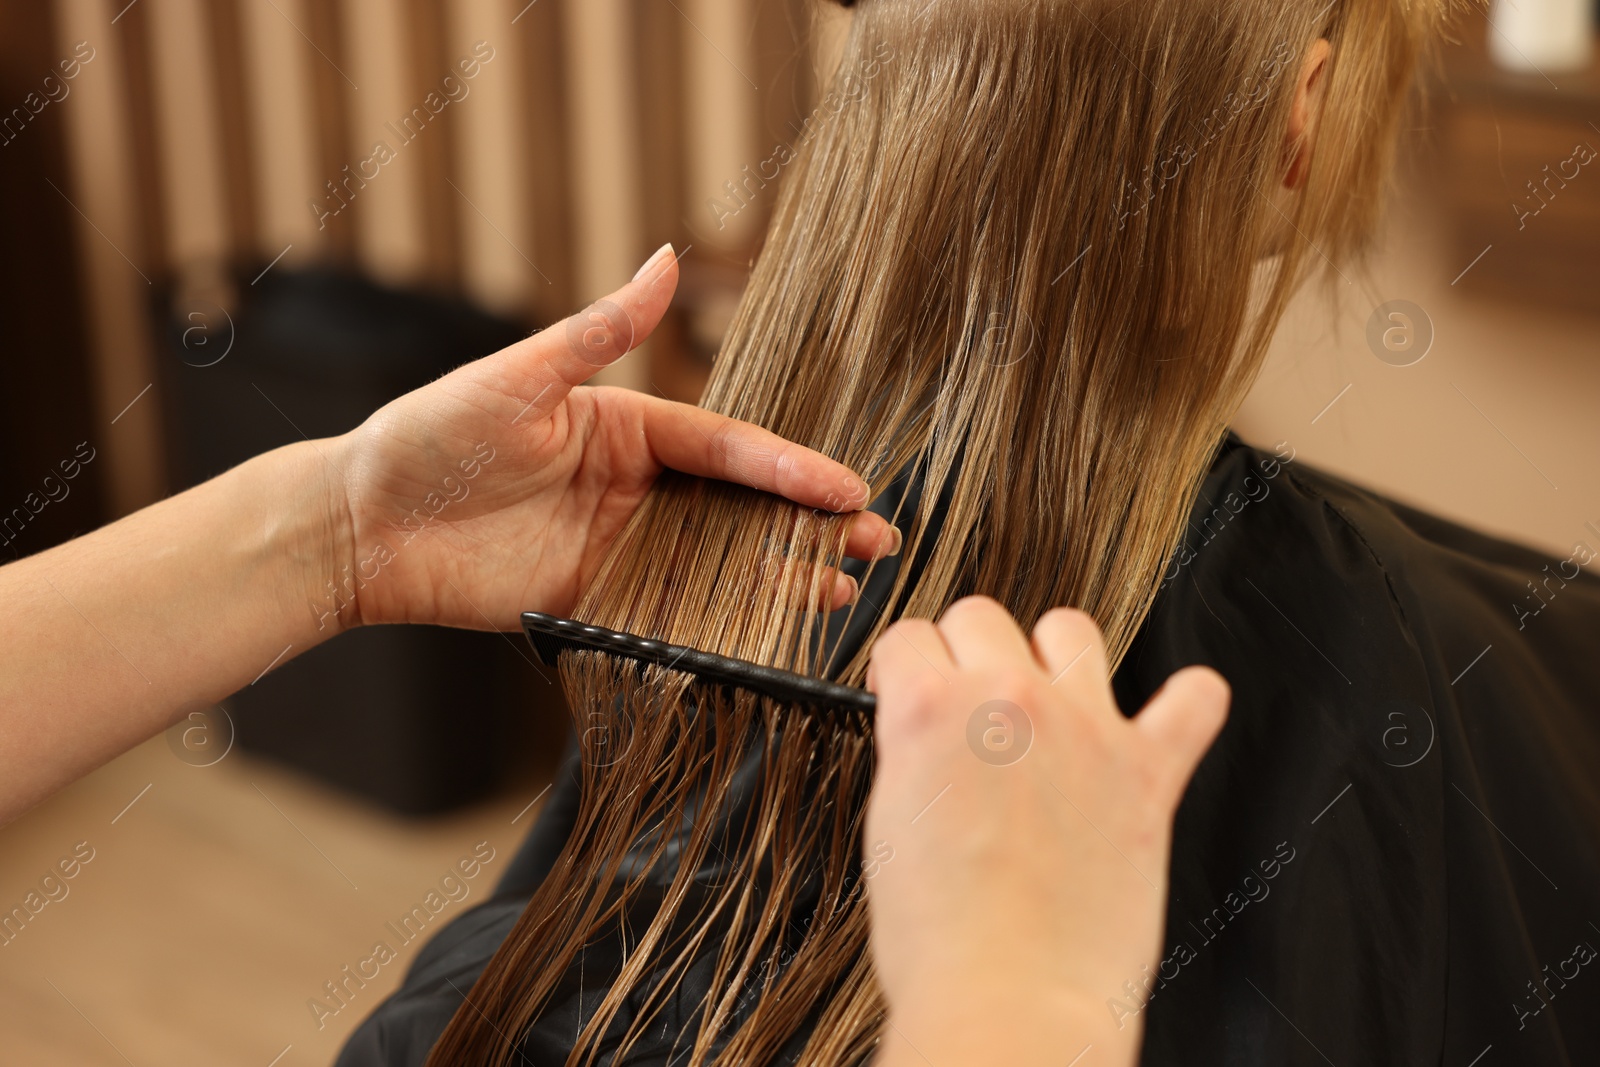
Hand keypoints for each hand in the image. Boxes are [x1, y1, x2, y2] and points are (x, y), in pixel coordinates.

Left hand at [322, 244, 895, 631]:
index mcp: (629, 425)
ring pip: (720, 560)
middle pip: (740, 505)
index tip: (844, 488)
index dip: (788, 468)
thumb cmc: (429, 436)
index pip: (727, 446)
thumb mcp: (517, 378)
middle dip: (810, 521)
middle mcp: (637, 485)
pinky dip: (725, 618)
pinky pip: (673, 609)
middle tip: (874, 538)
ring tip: (844, 586)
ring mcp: (622, 544)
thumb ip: (599, 331)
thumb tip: (668, 258)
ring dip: (782, 571)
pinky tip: (772, 627)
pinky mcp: (599, 596)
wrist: (362, 527)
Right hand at [864, 597, 1228, 1065]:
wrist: (1010, 1001)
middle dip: (969, 654)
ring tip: (1051, 700)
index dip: (906, 672)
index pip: (908, 638)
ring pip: (1072, 628)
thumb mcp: (891, 822)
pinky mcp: (1147, 772)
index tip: (914, 696)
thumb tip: (936, 733)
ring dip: (1056, 656)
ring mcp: (1084, 728)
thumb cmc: (941, 940)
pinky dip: (1188, 702)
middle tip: (973, 709)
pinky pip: (1193, 701)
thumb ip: (918, 753)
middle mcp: (1008, 699)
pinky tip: (1173, 712)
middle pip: (982, 616)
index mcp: (927, 709)